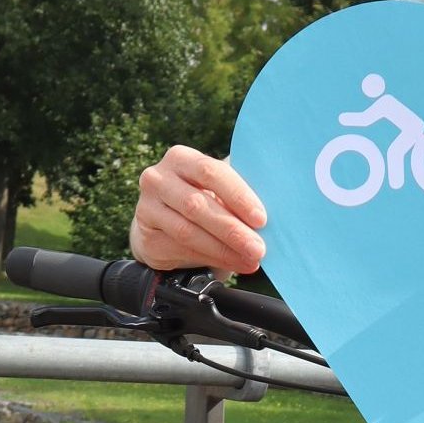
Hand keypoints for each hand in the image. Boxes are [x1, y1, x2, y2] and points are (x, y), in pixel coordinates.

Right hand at [130, 145, 266, 273]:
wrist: (162, 221)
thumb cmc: (202, 197)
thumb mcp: (217, 187)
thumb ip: (238, 190)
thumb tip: (278, 206)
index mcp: (181, 158)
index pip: (211, 173)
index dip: (238, 196)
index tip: (261, 219)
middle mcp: (158, 178)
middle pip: (198, 205)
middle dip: (232, 230)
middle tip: (258, 248)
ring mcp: (147, 207)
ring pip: (188, 232)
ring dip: (223, 250)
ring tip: (249, 260)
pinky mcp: (145, 235)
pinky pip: (180, 250)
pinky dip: (209, 259)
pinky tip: (232, 264)